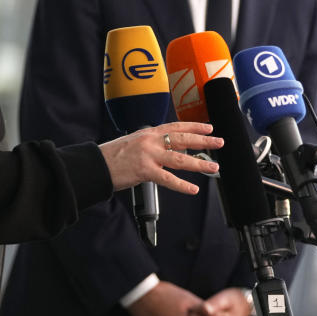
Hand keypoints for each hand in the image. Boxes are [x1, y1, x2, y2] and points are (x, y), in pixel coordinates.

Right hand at [99, 123, 221, 193]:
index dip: (194, 126)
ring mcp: (149, 155)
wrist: (97, 164)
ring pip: (181, 159)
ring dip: (200, 164)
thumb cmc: (113, 155)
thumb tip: (169, 149)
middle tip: (219, 142)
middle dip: (204, 141)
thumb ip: (152, 144)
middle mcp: (151, 141)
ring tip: (213, 167)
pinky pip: (168, 179)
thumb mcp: (134, 141)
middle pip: (183, 139)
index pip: (176, 126)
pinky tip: (192, 189)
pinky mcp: (145, 171)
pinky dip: (182, 185)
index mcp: (149, 132)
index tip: (209, 127)